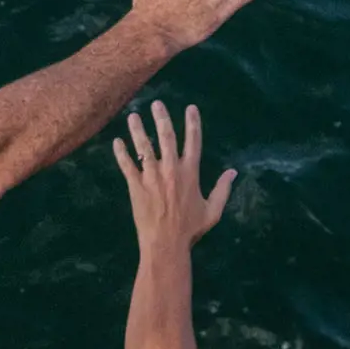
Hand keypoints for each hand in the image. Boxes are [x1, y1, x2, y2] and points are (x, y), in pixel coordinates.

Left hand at [114, 101, 235, 250]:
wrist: (165, 244)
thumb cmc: (190, 230)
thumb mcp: (212, 211)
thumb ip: (223, 189)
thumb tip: (233, 172)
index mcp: (190, 173)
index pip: (193, 141)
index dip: (192, 123)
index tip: (190, 108)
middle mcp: (171, 170)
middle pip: (166, 137)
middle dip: (162, 118)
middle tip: (156, 103)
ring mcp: (151, 177)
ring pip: (144, 147)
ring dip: (138, 130)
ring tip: (133, 116)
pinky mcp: (135, 187)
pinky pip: (127, 166)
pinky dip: (121, 153)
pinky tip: (116, 142)